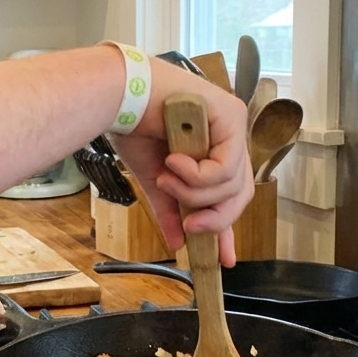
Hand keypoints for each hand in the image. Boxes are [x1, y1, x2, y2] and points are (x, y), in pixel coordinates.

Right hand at [109, 59, 253, 266]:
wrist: (118, 96)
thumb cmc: (134, 128)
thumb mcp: (156, 179)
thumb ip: (171, 209)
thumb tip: (176, 244)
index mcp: (214, 149)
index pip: (230, 195)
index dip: (227, 228)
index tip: (224, 259)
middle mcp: (229, 136)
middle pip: (239, 194)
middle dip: (214, 218)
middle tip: (190, 229)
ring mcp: (233, 124)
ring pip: (231, 185)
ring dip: (194, 192)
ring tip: (166, 179)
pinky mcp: (231, 116)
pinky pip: (224, 168)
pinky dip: (197, 176)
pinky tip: (174, 163)